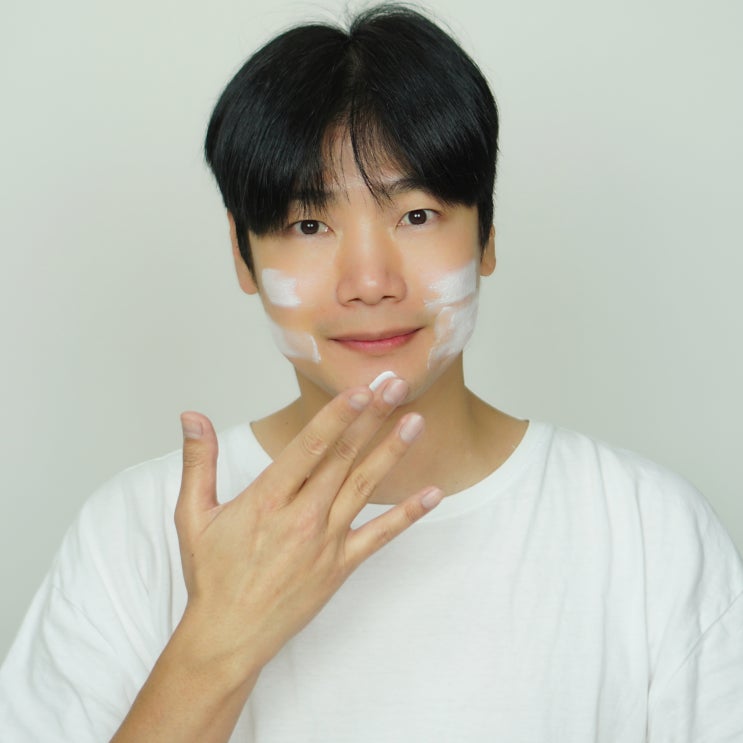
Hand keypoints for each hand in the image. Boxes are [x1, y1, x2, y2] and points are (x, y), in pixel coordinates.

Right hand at [174, 378, 441, 679]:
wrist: (228, 636)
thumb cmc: (213, 576)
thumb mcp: (193, 515)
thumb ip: (198, 461)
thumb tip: (191, 416)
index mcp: (267, 499)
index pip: (310, 446)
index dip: (339, 415)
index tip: (362, 389)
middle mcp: (302, 516)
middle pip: (344, 457)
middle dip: (373, 417)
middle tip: (395, 384)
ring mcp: (326, 541)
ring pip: (365, 487)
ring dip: (392, 451)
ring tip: (415, 421)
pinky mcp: (342, 565)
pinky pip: (381, 536)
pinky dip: (409, 514)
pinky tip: (432, 494)